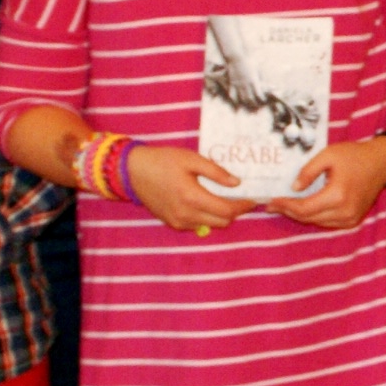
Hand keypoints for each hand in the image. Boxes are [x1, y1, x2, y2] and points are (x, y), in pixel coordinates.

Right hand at [127, 144, 260, 233]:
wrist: (133, 171)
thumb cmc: (163, 161)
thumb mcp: (191, 159)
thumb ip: (216, 172)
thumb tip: (237, 183)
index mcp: (192, 197)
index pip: (227, 211)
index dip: (243, 206)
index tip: (252, 199)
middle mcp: (186, 215)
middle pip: (221, 222)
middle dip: (234, 212)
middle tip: (240, 199)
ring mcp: (178, 222)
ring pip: (210, 225)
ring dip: (220, 216)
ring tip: (224, 199)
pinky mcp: (171, 223)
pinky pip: (196, 225)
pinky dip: (205, 217)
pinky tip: (205, 202)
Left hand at [274, 137, 385, 229]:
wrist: (380, 164)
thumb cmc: (354, 156)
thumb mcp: (328, 155)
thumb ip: (308, 171)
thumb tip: (293, 188)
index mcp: (337, 195)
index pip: (303, 208)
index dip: (285, 206)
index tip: (270, 201)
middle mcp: (344, 211)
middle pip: (308, 218)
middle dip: (288, 212)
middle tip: (273, 205)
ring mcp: (350, 218)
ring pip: (317, 222)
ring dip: (300, 215)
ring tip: (286, 206)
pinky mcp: (353, 220)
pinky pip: (328, 223)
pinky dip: (314, 217)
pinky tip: (305, 208)